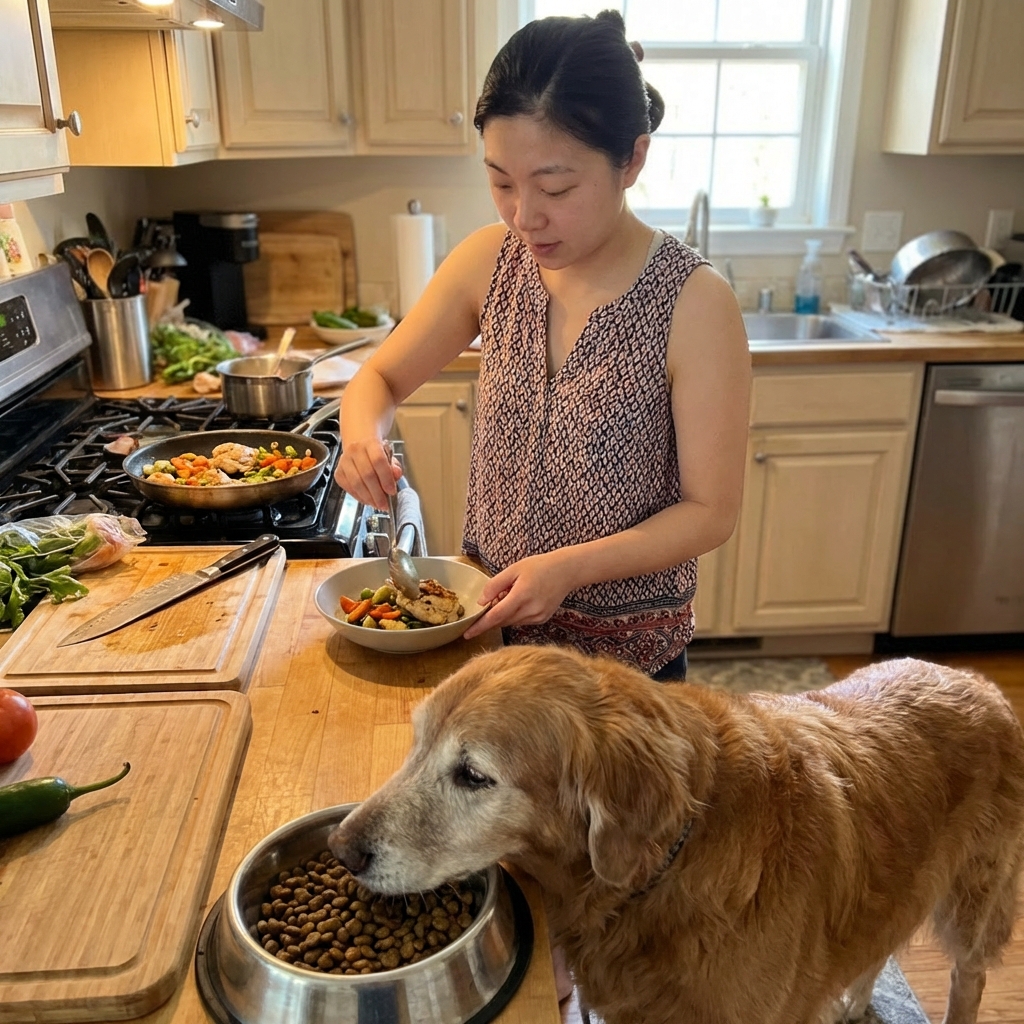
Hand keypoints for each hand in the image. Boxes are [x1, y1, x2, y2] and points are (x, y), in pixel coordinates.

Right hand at [333, 438, 401, 509]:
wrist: (358, 442)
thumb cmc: (376, 451)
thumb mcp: (389, 455)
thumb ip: (394, 466)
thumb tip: (396, 475)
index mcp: (370, 443)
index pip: (378, 460)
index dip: (386, 478)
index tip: (392, 491)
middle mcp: (355, 450)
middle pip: (366, 474)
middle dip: (377, 493)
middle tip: (385, 504)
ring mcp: (344, 461)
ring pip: (356, 483)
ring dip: (368, 498)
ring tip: (378, 505)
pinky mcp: (338, 472)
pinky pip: (348, 488)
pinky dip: (359, 497)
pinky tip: (368, 500)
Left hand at [462, 552, 576, 639]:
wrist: (567, 571)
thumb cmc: (540, 566)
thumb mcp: (514, 569)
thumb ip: (495, 585)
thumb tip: (481, 602)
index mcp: (522, 595)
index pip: (495, 616)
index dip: (480, 626)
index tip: (467, 634)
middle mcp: (531, 610)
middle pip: (502, 621)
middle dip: (490, 618)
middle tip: (487, 604)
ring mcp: (538, 617)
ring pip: (511, 622)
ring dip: (503, 615)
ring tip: (510, 595)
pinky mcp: (542, 619)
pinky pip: (521, 621)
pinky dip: (514, 615)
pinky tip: (520, 601)